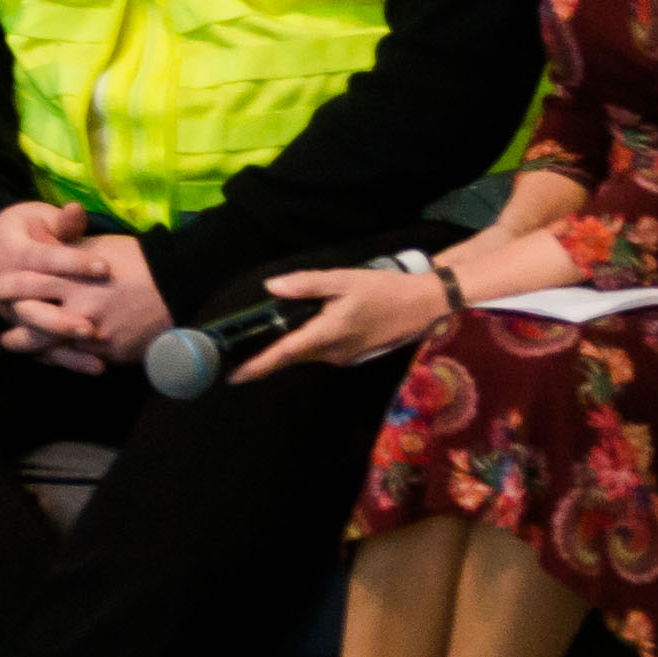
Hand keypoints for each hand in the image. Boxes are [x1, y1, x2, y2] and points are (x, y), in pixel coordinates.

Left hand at [0, 201, 164, 373]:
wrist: (178, 283)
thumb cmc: (136, 259)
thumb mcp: (98, 245)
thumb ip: (64, 244)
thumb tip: (35, 231)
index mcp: (73, 277)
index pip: (26, 282)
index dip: (4, 287)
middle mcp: (80, 307)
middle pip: (31, 320)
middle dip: (11, 327)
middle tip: (0, 332)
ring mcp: (94, 333)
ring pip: (50, 346)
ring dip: (28, 347)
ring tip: (13, 345)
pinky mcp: (109, 351)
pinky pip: (77, 359)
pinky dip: (60, 358)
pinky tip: (49, 356)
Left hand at [232, 264, 457, 383]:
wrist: (424, 305)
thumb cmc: (384, 290)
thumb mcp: (344, 280)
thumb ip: (307, 284)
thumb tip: (272, 287)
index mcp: (327, 334)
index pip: (284, 354)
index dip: (257, 366)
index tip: (233, 376)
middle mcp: (333, 352)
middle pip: (292, 357)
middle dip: (264, 360)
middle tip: (236, 358)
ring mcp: (343, 356)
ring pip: (306, 355)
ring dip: (284, 353)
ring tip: (258, 346)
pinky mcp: (352, 354)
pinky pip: (319, 352)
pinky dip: (303, 347)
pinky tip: (294, 334)